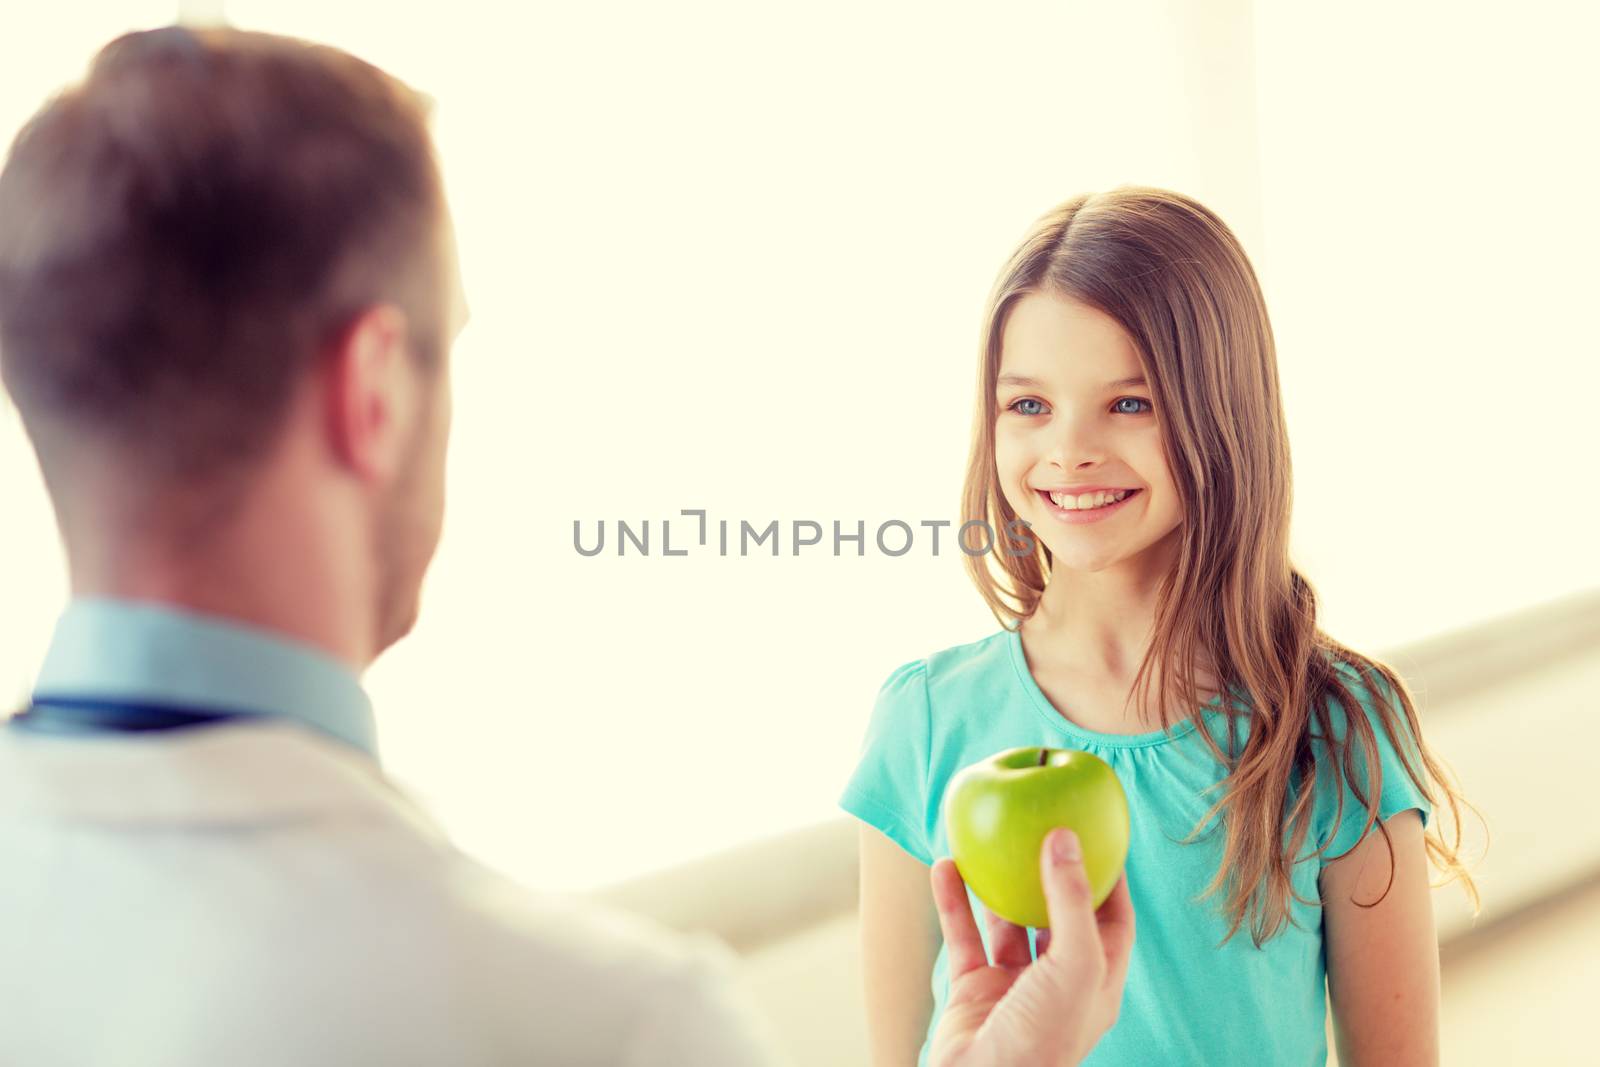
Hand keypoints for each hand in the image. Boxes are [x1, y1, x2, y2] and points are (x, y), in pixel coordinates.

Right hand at [926, 828, 1134, 1066]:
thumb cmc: (1044, 1038)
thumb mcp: (1075, 964)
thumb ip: (1071, 900)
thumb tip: (1065, 838)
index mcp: (1098, 981)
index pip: (1113, 919)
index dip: (1109, 876)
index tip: (1098, 833)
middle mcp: (1059, 981)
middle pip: (1059, 915)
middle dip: (1050, 873)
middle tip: (1040, 828)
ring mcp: (1015, 986)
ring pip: (1006, 922)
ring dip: (995, 885)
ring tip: (987, 841)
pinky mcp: (974, 990)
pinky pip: (963, 936)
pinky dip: (953, 901)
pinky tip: (945, 867)